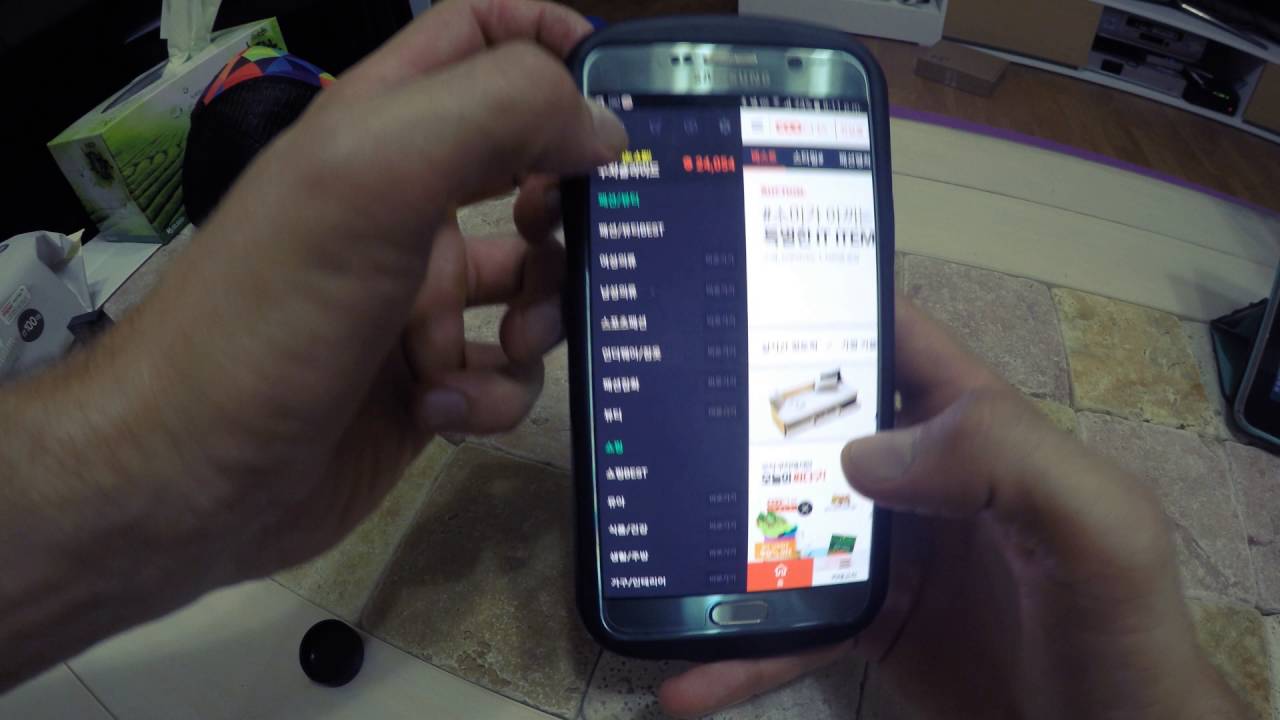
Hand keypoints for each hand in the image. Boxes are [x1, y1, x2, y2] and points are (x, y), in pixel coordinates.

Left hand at [0, 0, 624, 685]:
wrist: (190, 480)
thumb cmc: (273, 316)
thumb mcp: (374, 181)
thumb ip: (495, 118)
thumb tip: (601, 129)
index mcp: (382, 130)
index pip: (481, 39)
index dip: (552, 43)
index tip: (616, 94)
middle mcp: (404, 206)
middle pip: (529, 169)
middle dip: (569, 205)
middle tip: (580, 238)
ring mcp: (416, 299)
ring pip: (531, 286)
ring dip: (542, 314)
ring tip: (511, 344)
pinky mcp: (426, 385)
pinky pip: (502, 375)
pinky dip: (494, 394)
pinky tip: (444, 409)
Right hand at [658, 299, 1246, 719]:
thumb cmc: (1118, 629)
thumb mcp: (1094, 526)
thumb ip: (1003, 459)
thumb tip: (855, 453)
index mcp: (975, 426)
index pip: (893, 339)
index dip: (823, 308)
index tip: (729, 300)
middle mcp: (921, 476)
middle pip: (814, 427)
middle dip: (739, 419)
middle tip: (658, 420)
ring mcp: (888, 553)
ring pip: (784, 525)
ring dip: (719, 540)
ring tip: (649, 552)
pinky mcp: (868, 625)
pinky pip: (789, 627)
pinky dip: (738, 652)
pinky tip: (684, 679)